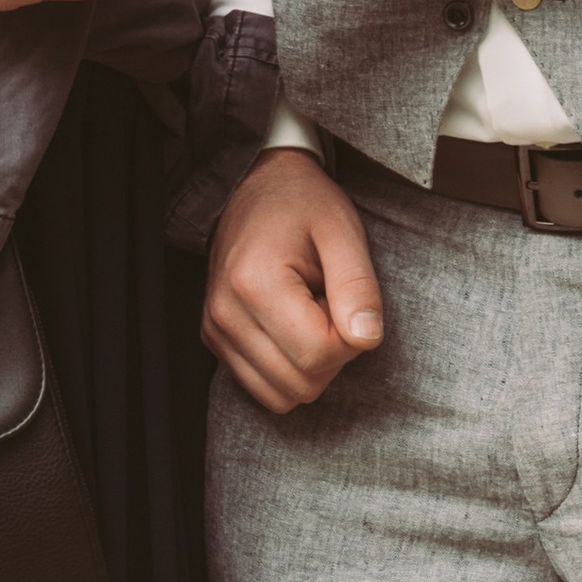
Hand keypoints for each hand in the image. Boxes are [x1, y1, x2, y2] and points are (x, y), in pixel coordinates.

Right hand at [203, 147, 383, 412]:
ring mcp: (215, 330)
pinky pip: (264, 389)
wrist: (260, 185)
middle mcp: (225, 313)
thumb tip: (367, 339)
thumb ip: (358, 287)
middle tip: (329, 302)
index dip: (350, 338)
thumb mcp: (343, 232)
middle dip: (331, 353)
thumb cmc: (305, 205)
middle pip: (301, 384)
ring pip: (282, 396)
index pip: (318, 355)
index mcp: (255, 283)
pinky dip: (288, 368)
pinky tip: (292, 324)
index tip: (347, 299)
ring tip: (310, 311)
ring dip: (310, 365)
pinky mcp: (215, 340)